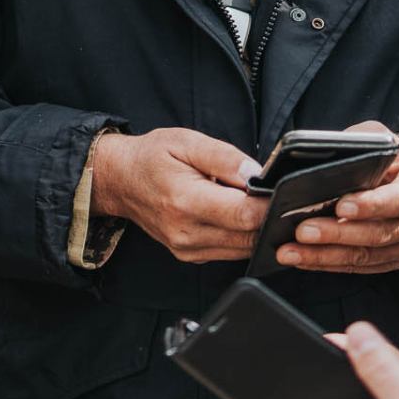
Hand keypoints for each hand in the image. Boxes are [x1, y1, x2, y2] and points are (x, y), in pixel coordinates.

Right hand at [90, 128, 268, 262]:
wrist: (119, 180)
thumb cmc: (151, 157)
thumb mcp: (187, 142)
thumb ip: (225, 157)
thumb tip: (257, 174)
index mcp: (186, 201)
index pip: (244, 215)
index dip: (269, 203)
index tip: (279, 189)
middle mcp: (186, 232)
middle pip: (249, 236)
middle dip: (267, 216)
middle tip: (272, 193)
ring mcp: (187, 249)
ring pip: (243, 248)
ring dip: (255, 227)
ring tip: (252, 201)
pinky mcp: (190, 256)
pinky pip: (230, 251)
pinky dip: (241, 235)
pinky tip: (236, 214)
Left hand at [277, 122, 398, 272]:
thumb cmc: (387, 155)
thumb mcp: (377, 136)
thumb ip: (355, 145)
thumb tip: (317, 161)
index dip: (371, 206)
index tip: (339, 206)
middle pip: (381, 234)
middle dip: (338, 234)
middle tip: (302, 231)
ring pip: (368, 256)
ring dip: (326, 255)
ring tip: (292, 251)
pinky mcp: (398, 260)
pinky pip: (362, 267)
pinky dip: (330, 263)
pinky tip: (305, 259)